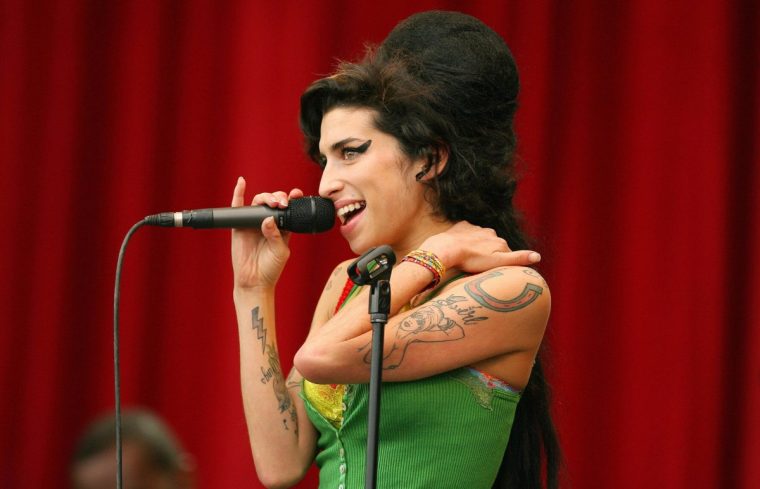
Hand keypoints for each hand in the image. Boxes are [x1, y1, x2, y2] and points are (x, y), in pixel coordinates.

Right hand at [230, 177, 303, 289]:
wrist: (254, 281)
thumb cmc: (271, 268)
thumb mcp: (280, 251)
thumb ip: (276, 235)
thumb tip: (268, 219)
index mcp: (282, 227)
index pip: (288, 208)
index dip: (293, 199)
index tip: (297, 194)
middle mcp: (268, 222)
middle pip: (273, 202)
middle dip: (279, 197)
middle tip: (282, 204)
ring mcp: (253, 223)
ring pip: (258, 202)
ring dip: (266, 197)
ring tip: (272, 202)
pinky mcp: (239, 226)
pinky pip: (237, 207)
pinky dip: (238, 193)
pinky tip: (241, 182)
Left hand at [420, 221, 540, 272]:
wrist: (448, 248)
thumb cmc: (473, 259)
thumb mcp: (498, 262)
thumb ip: (518, 258)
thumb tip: (539, 256)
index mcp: (500, 241)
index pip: (506, 252)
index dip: (502, 262)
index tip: (495, 270)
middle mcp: (490, 232)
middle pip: (494, 244)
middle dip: (490, 253)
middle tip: (481, 265)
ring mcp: (476, 228)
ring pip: (481, 237)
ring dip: (478, 245)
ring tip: (470, 257)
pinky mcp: (462, 226)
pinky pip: (467, 231)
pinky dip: (466, 238)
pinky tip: (461, 246)